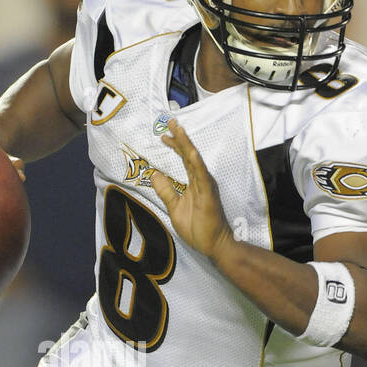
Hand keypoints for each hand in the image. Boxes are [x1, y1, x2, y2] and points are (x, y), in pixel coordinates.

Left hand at [149, 119, 231, 262]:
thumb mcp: (174, 207)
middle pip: (188, 154)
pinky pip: (201, 174)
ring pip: (194, 159)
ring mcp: (205, 185)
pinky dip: (195, 161)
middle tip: (170, 121)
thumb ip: (166, 190)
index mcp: (193, 183)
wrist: (212, 245)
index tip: (163, 136)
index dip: (175, 146)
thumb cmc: (197, 228)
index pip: (183, 159)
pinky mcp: (208, 193)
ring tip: (178, 128)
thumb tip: (154, 174)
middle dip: (179, 137)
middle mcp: (200, 180)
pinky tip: (189, 150)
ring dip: (186, 143)